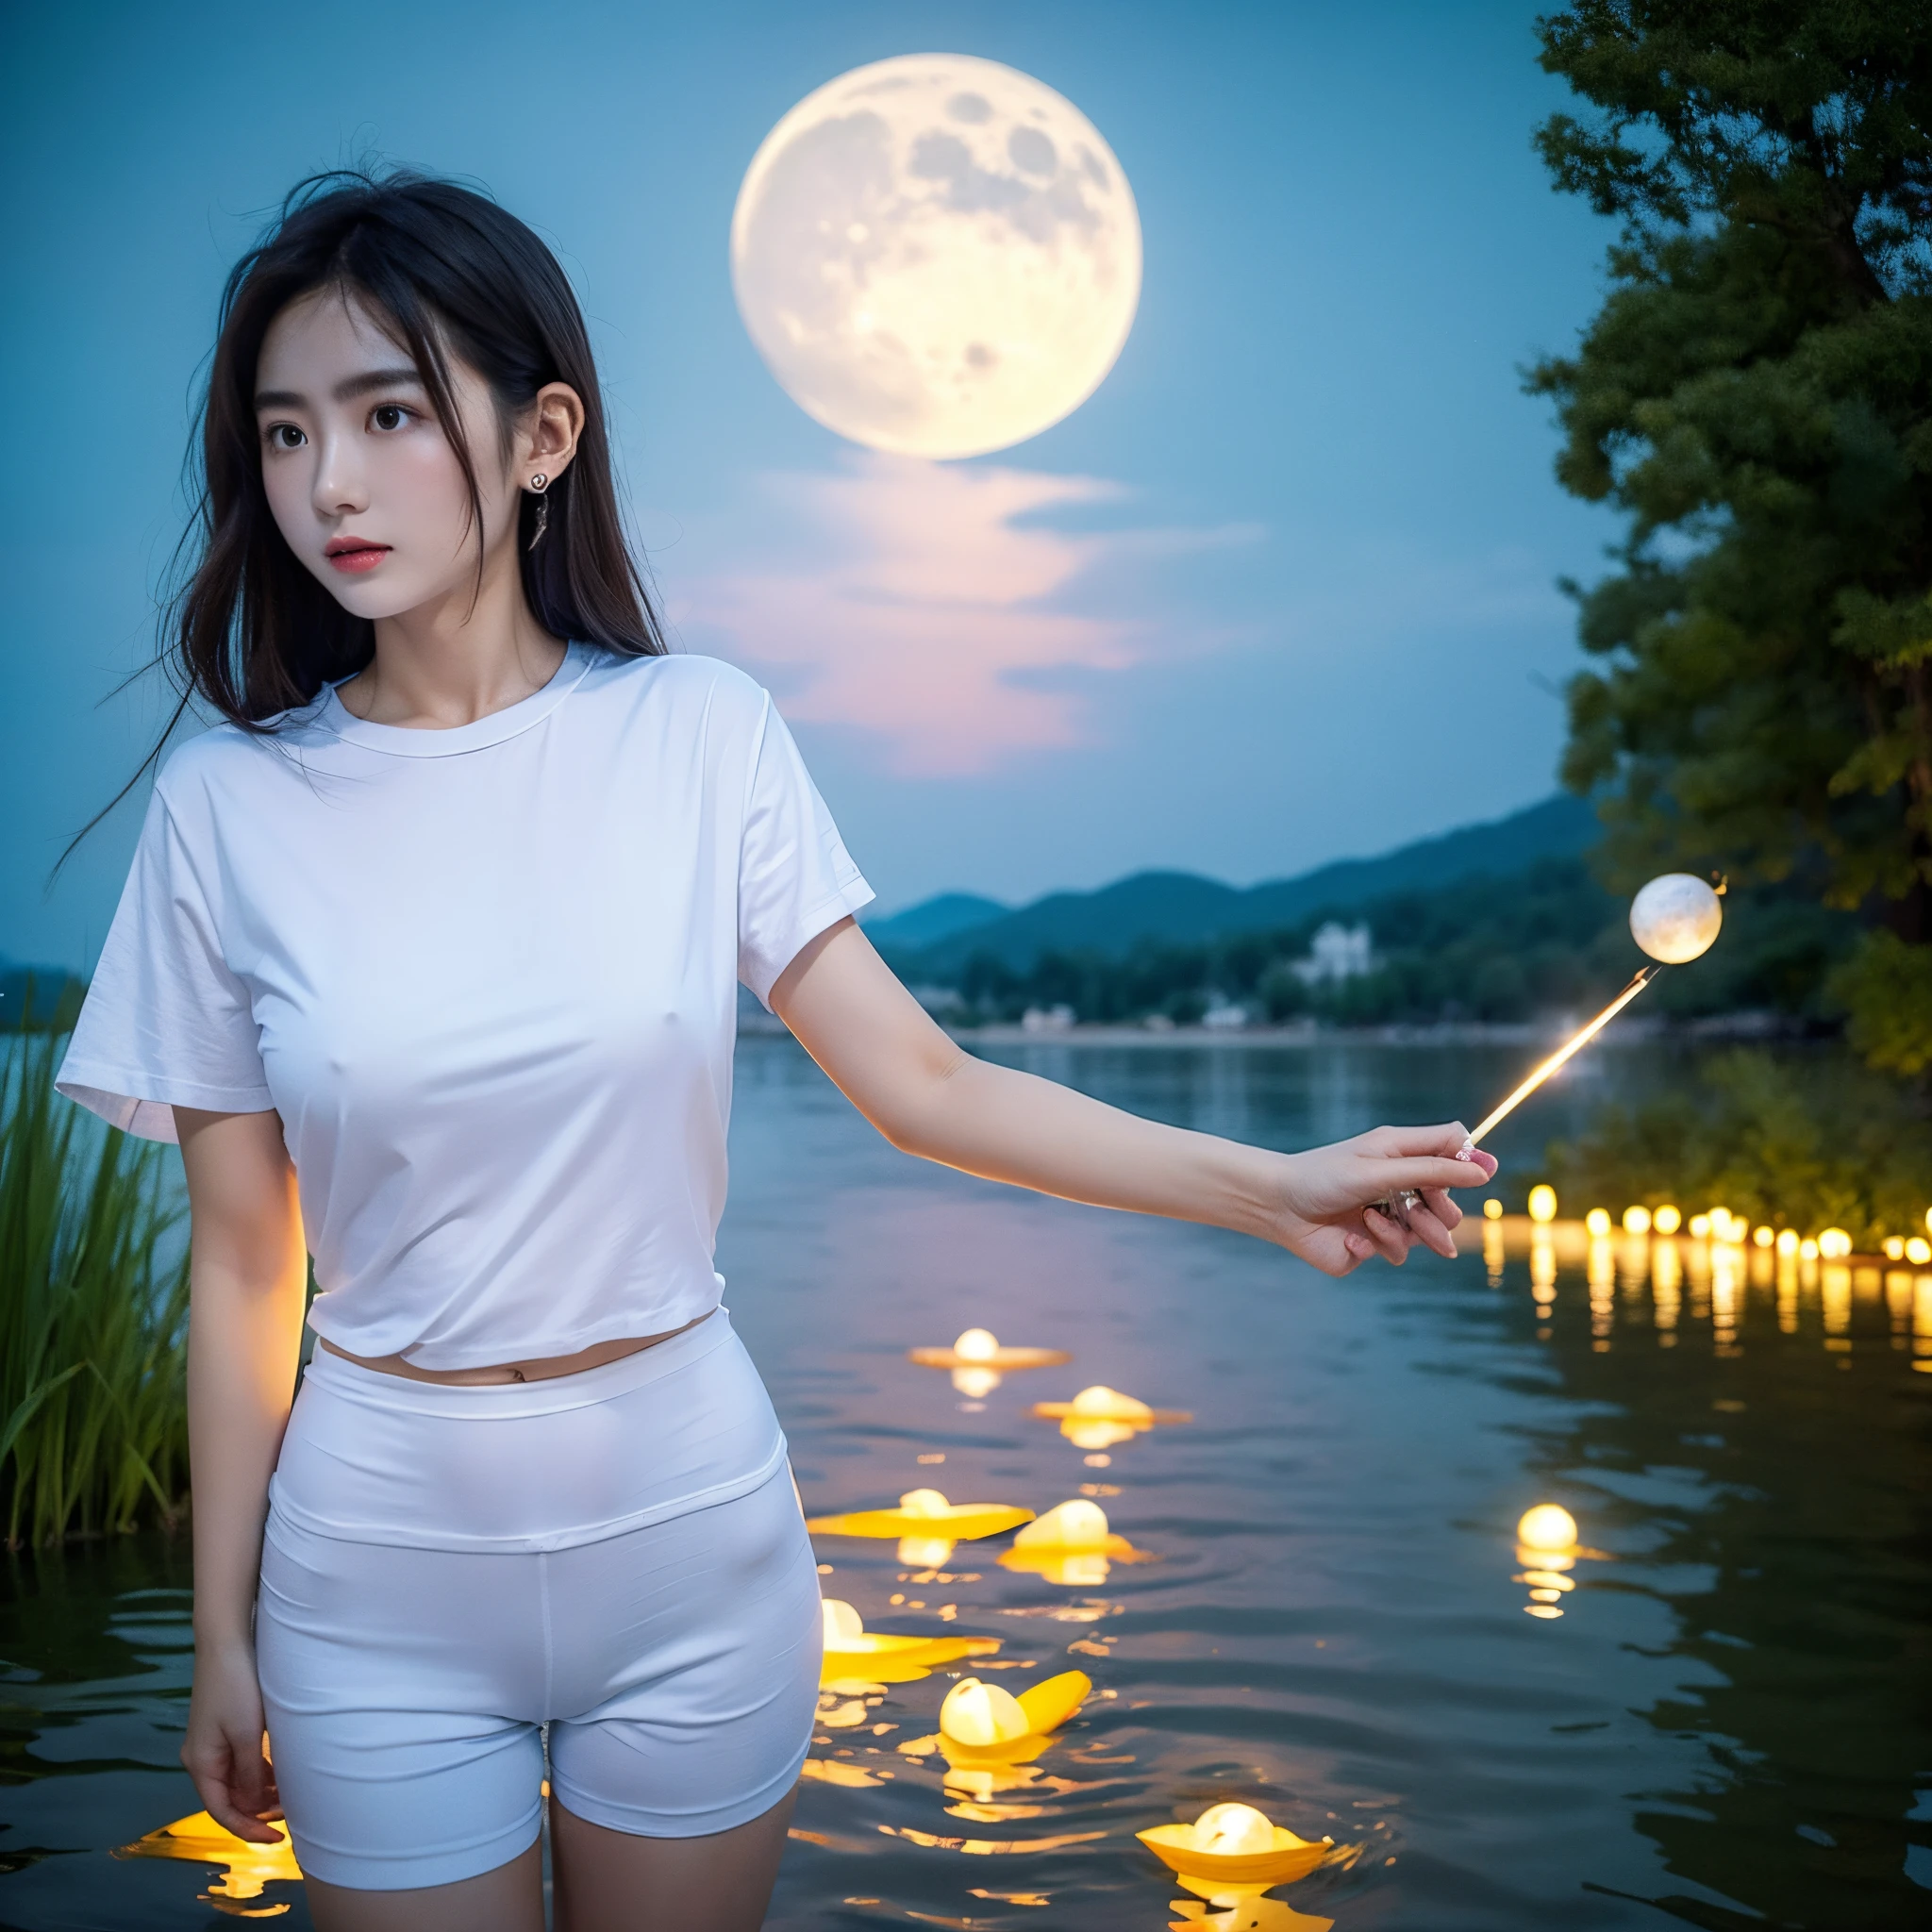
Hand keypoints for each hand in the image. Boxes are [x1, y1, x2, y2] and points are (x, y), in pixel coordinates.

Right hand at [182, 1638, 285, 1843]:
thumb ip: (251, 1772)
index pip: (222, 1811)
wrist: (226, 1644)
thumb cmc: (236, 1688)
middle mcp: (202, 1760)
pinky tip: (282, 1775)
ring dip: (263, 1792)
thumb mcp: (247, 1734)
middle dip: (259, 1811)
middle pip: (230, 1798)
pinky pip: (242, 1763)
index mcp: (201, 1765)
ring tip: (293, 1796)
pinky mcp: (226, 1730)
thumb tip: (257, 1804)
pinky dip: (261, 1773)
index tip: (277, 1839)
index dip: (248, 1829)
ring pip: (238, 1781)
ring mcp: (213, 1745)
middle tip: (292, 1814)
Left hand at [1270, 1123, 1497, 1275]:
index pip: (1452, 1153)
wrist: (1278, 1208)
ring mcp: (1389, 1218)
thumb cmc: (1323, 1176)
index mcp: (1402, 1156)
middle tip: (1423, 1211)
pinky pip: (1397, 1253)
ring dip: (1406, 1230)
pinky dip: (1378, 1242)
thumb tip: (1485, 1168)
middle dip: (1441, 1212)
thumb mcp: (1382, 1166)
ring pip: (1428, 1235)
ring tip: (1376, 1222)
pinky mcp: (1374, 1246)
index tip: (1482, 1174)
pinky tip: (1353, 1234)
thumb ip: (1432, 1169)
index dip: (1470, 1163)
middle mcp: (1400, 1186)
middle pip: (1448, 1204)